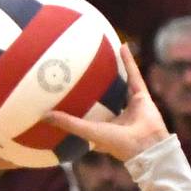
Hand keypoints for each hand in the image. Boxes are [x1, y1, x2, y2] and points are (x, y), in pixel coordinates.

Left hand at [45, 44, 169, 162]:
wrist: (146, 145)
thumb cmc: (116, 142)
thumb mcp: (87, 131)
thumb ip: (68, 123)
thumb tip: (44, 116)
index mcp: (102, 128)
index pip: (87, 115)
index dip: (77, 107)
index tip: (64, 96)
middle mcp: (115, 117)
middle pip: (102, 98)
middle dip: (94, 86)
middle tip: (81, 71)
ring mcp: (129, 106)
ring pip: (119, 84)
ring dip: (113, 70)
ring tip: (103, 53)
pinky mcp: (142, 96)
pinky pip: (134, 75)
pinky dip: (129, 61)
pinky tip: (122, 46)